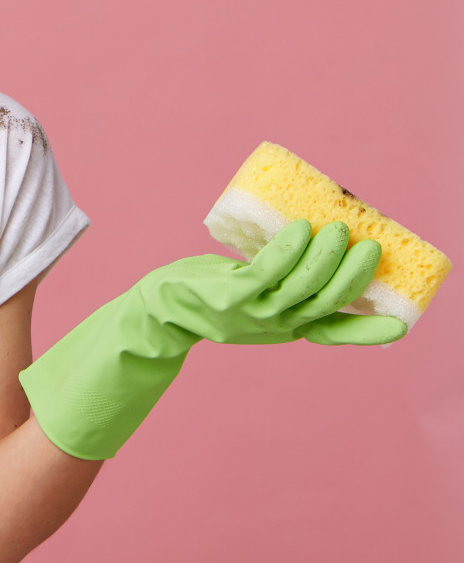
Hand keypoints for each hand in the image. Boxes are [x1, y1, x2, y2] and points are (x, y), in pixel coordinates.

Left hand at [138, 220, 403, 346]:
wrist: (162, 307)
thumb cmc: (213, 292)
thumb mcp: (255, 294)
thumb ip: (283, 280)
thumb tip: (318, 240)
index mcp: (287, 326)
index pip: (334, 334)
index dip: (367, 332)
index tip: (400, 325)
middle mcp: (276, 325)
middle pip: (327, 303)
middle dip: (355, 275)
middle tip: (370, 244)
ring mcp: (254, 312)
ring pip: (303, 287)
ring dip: (326, 257)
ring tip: (339, 229)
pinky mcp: (233, 295)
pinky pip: (268, 271)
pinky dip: (289, 249)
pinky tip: (300, 228)